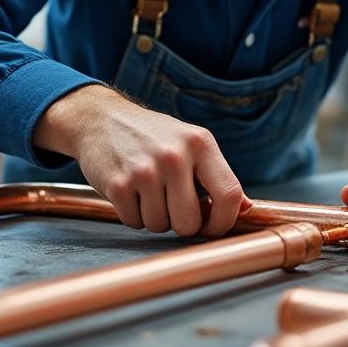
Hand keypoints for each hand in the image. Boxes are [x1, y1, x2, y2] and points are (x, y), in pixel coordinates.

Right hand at [34, 84, 246, 236]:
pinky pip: (134, 222)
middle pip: (190, 222)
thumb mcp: (191, 143)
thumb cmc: (153, 136)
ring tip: (147, 191)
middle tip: (171, 205)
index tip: (212, 226)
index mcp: (200, 144)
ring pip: (160, 226)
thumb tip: (246, 208)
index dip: (223, 221)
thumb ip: (217, 176)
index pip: (229, 195)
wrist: (101, 119)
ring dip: (154, 217)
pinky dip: (132, 215)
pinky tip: (130, 191)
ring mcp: (145, 171)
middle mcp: (175, 156)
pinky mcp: (118, 184)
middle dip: (181, 223)